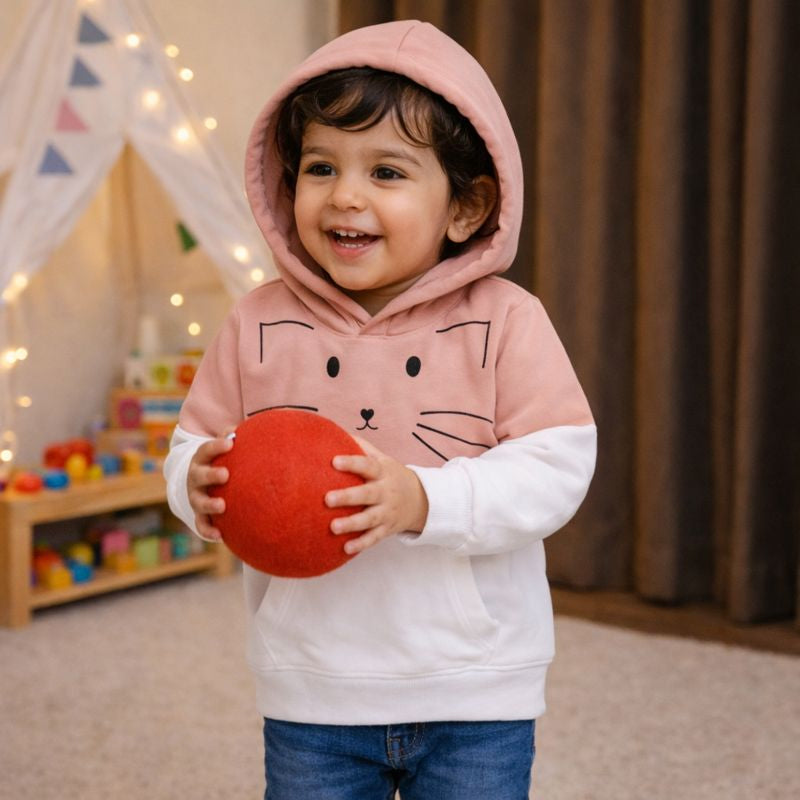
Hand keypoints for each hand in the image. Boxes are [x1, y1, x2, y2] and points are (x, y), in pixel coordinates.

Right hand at [187, 435, 232, 541]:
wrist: (200, 483)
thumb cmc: (218, 461)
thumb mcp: (221, 449)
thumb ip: (230, 439)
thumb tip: (241, 429)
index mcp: (201, 459)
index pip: (206, 450)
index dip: (216, 446)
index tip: (230, 443)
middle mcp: (195, 477)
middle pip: (199, 475)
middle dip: (210, 475)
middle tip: (225, 474)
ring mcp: (195, 496)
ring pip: (198, 502)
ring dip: (209, 504)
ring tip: (221, 506)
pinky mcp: (199, 514)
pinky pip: (201, 524)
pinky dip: (207, 530)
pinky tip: (220, 536)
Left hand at [325, 437, 428, 554]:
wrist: (422, 500)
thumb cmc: (391, 476)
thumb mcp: (383, 459)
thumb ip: (361, 447)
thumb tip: (334, 431)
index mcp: (383, 472)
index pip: (367, 465)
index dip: (351, 462)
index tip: (333, 461)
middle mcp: (386, 492)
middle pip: (367, 494)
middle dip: (348, 497)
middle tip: (326, 499)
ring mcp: (388, 512)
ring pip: (370, 519)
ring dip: (352, 524)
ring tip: (333, 527)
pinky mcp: (387, 529)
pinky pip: (374, 538)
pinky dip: (362, 544)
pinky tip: (345, 549)